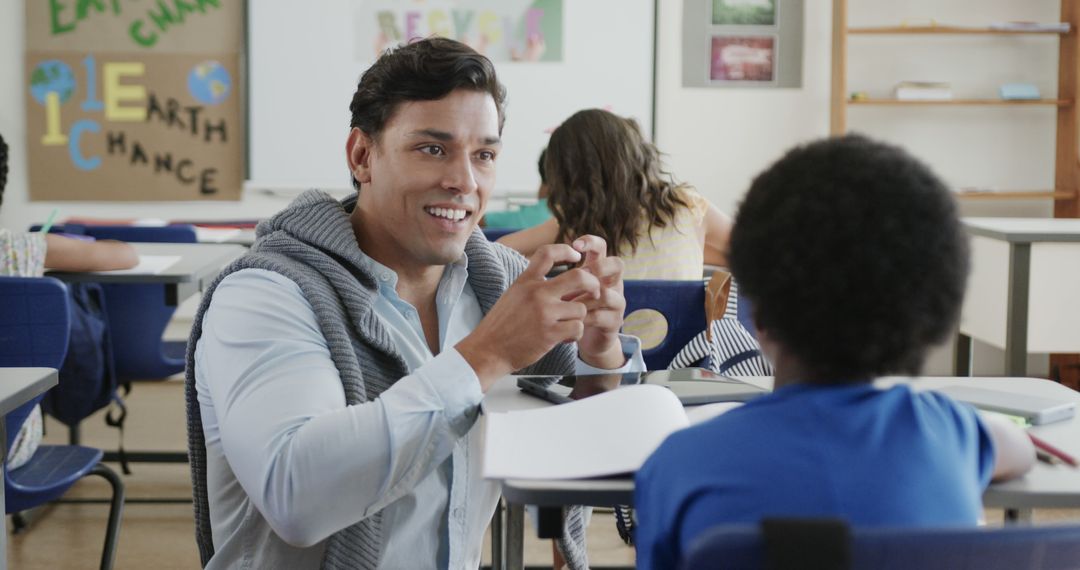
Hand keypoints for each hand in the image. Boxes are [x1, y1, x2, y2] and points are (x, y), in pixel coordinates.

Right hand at [456, 244, 600, 389]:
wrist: (487, 350)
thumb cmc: (500, 326)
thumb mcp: (513, 295)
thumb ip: (532, 285)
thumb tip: (554, 280)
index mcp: (526, 281)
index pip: (548, 253)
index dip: (567, 250)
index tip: (577, 256)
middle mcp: (536, 293)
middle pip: (579, 277)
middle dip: (593, 284)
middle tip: (594, 291)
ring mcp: (544, 313)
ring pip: (581, 308)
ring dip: (579, 318)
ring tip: (568, 325)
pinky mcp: (549, 333)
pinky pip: (578, 328)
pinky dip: (576, 334)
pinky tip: (565, 338)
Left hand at [569, 236, 626, 369]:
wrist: (580, 339)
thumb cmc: (568, 310)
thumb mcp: (563, 290)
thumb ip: (559, 276)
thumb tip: (543, 261)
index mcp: (598, 271)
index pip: (601, 247)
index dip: (591, 242)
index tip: (575, 246)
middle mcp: (612, 283)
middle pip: (617, 264)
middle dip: (600, 267)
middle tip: (583, 274)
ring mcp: (616, 303)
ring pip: (606, 294)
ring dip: (583, 299)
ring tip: (566, 305)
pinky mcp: (614, 322)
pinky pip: (600, 316)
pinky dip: (582, 318)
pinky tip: (568, 321)